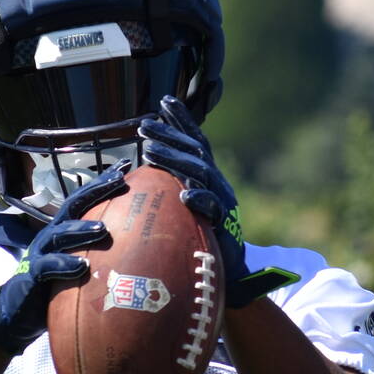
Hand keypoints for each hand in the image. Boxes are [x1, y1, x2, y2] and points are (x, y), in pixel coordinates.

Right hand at [0, 165, 125, 352]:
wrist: (17, 312)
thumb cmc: (54, 287)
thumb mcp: (79, 266)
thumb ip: (101, 256)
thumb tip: (139, 252)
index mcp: (64, 230)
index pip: (85, 200)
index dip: (103, 182)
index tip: (126, 167)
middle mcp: (52, 235)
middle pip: (73, 206)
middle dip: (96, 191)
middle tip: (119, 181)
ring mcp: (40, 253)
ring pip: (61, 235)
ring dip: (82, 230)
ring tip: (103, 229)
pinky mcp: (32, 275)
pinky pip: (48, 267)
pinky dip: (64, 265)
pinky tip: (82, 267)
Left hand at [138, 96, 291, 307]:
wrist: (231, 273)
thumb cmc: (201, 238)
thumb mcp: (185, 209)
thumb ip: (172, 187)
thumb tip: (142, 170)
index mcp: (209, 177)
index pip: (196, 141)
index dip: (182, 120)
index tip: (165, 100)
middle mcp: (218, 184)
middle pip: (195, 151)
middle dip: (170, 134)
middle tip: (143, 125)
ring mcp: (223, 202)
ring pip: (201, 173)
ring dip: (174, 159)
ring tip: (149, 150)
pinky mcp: (226, 225)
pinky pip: (213, 209)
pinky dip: (200, 198)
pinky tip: (184, 194)